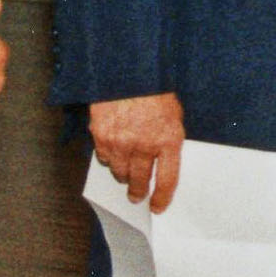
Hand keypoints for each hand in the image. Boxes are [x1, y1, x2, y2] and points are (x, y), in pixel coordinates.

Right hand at [91, 92, 185, 212]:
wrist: (130, 69)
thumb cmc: (156, 89)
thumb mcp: (174, 113)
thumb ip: (169, 138)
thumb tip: (162, 161)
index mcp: (168, 139)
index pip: (168, 180)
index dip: (162, 198)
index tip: (157, 207)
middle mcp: (144, 145)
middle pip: (140, 181)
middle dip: (138, 191)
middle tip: (136, 195)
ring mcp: (121, 142)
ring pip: (120, 173)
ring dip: (123, 175)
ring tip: (125, 172)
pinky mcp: (101, 135)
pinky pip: (104, 158)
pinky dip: (108, 157)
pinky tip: (113, 150)